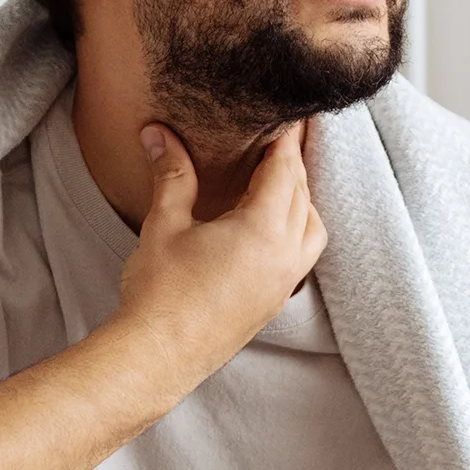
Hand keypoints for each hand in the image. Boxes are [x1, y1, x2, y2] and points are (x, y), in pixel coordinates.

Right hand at [114, 122, 325, 378]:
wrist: (158, 357)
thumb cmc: (159, 292)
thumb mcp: (165, 224)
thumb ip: (172, 174)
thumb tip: (159, 133)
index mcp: (264, 230)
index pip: (286, 169)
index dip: (287, 138)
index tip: (290, 113)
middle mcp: (286, 256)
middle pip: (303, 194)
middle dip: (294, 162)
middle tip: (285, 134)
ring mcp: (284, 283)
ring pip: (312, 227)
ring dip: (302, 198)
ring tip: (280, 178)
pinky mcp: (274, 302)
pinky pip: (302, 255)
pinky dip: (298, 229)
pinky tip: (272, 226)